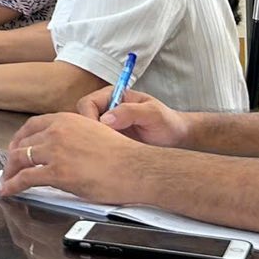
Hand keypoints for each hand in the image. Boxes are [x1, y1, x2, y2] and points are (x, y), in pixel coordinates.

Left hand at [0, 112, 155, 201]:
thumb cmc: (124, 156)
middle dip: (13, 156)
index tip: (16, 146)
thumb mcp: (95, 133)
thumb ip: (75, 137)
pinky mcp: (58, 172)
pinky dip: (12, 185)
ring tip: (6, 181)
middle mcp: (58, 131)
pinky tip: (7, 190)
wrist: (137, 168)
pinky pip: (26, 178)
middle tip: (9, 166)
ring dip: (9, 172)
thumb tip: (65, 149)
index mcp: (67, 119)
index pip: (33, 126)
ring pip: (20, 159)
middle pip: (23, 142)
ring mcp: (56, 151)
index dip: (21, 138)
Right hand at [75, 85, 190, 147]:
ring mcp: (105, 128)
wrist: (178, 140)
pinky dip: (96, 154)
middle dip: (86, 133)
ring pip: (84, 135)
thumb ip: (131, 112)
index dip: (87, 118)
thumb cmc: (167, 123)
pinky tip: (108, 162)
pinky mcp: (108, 143)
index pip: (87, 103)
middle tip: (100, 148)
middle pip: (80, 119)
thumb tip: (105, 119)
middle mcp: (105, 110)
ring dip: (91, 145)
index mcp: (112, 96)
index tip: (97, 133)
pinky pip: (94, 148)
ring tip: (106, 155)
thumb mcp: (153, 114)